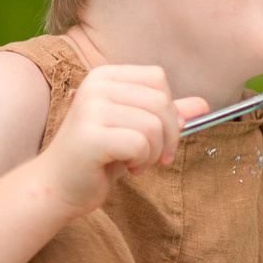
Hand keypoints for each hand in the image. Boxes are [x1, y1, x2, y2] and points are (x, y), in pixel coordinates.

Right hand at [36, 65, 210, 214]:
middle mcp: (95, 85)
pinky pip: (140, 144)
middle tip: (152, 157)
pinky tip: (126, 168)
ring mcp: (90, 108)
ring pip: (154, 125)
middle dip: (167, 136)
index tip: (160, 136)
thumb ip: (166, 115)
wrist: (58, 186)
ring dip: (153, 152)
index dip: (168, 110)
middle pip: (161, 101)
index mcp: (105, 76)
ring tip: (135, 162)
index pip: (158, 78)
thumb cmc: (99, 158)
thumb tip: (204, 105)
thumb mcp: (137, 130)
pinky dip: (141, 161)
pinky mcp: (90, 135)